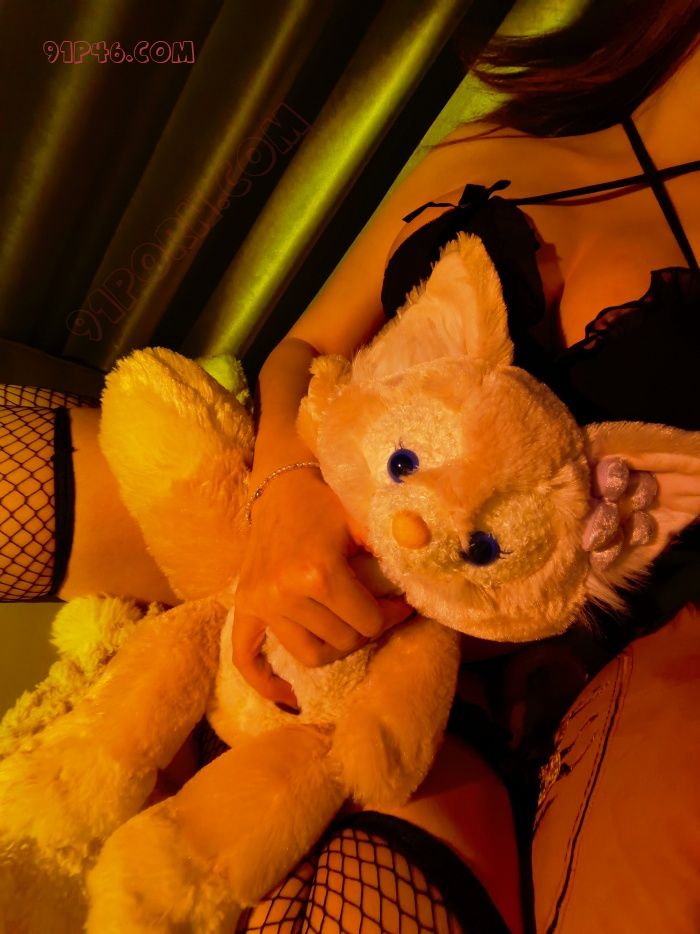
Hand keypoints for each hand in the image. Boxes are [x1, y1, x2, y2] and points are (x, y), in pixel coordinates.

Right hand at [232, 467, 411, 706]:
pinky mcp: (243, 606)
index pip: (367, 622)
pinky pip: (247, 657)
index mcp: (316, 573)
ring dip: (337, 645)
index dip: (393, 615)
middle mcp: (283, 594)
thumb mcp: (363, 519)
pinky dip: (268, 682)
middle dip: (368, 629)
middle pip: (342, 641)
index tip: (402, 603)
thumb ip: (392, 548)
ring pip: (310, 654)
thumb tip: (422, 573)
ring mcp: (260, 603)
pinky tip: (290, 697)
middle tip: (380, 610)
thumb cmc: (326, 499)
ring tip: (351, 625)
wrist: (280, 483)